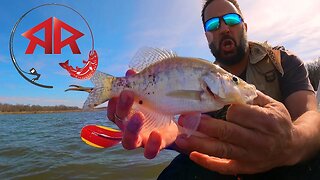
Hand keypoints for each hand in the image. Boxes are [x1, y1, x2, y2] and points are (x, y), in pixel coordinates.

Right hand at [107, 70, 178, 158]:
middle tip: (127, 94)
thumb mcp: (149, 94)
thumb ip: (140, 85)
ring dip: (132, 129)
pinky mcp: (153, 147)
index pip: (113, 111)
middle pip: (119, 122)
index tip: (117, 90)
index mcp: (125, 116)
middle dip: (122, 108)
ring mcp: (140, 140)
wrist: (172, 124)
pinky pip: (149, 152)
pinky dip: (152, 145)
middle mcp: (128, 128)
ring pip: (129, 141)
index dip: (112, 103)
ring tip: (139, 116)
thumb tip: (131, 72)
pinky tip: (156, 134)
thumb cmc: (155, 107)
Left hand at [175, 91, 298, 173]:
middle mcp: (259, 140)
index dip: (224, 108)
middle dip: (204, 126)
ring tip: (181, 137)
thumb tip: (224, 83)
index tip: (212, 103)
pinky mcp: (245, 167)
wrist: (291, 146)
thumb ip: (250, 95)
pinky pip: (224, 167)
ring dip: (199, 144)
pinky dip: (207, 163)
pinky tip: (192, 155)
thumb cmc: (277, 121)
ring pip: (222, 150)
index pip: (239, 113)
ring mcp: (251, 156)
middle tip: (184, 119)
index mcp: (267, 121)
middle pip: (227, 132)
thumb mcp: (271, 104)